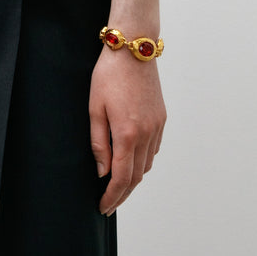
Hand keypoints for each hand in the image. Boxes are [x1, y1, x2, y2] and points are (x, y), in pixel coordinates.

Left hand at [89, 47, 165, 215]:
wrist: (133, 48)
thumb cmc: (108, 74)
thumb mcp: (94, 107)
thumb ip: (98, 143)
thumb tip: (103, 172)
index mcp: (128, 133)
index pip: (121, 177)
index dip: (112, 196)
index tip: (102, 207)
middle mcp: (147, 134)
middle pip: (137, 176)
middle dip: (122, 194)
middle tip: (108, 204)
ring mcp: (157, 127)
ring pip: (147, 165)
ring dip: (133, 179)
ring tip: (118, 187)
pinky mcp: (162, 118)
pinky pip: (154, 149)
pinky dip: (143, 161)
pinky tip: (132, 162)